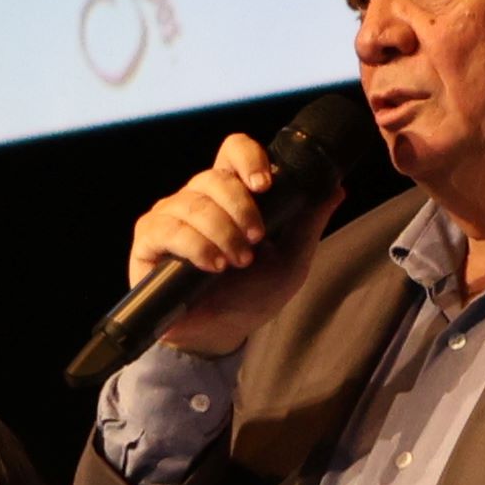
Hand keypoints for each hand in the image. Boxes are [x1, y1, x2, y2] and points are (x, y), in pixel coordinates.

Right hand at [127, 127, 333, 358]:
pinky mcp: (149, 239)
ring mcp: (170, 215)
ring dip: (221, 232)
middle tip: (255, 241)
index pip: (233, 151)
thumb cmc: (251, 294)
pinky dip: (195, 246)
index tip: (265, 185)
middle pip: (214, 177)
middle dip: (241, 208)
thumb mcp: (290, 261)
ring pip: (192, 203)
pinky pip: (167, 228)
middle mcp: (198, 197)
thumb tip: (336, 188)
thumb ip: (309, 223)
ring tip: (234, 262)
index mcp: (231, 194)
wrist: (220, 333)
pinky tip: (211, 265)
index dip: (248, 158)